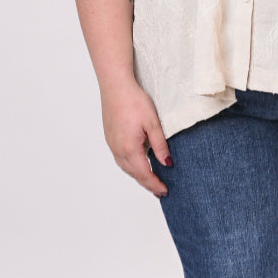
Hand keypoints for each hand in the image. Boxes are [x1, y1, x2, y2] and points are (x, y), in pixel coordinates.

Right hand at [99, 76, 170, 196]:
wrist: (115, 86)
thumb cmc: (134, 101)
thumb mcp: (153, 123)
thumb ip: (160, 145)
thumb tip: (167, 163)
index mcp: (129, 148)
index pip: (144, 174)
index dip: (155, 184)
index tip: (165, 191)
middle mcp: (118, 149)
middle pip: (134, 174)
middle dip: (147, 183)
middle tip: (160, 190)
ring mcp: (112, 144)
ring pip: (126, 167)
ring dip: (138, 175)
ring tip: (150, 180)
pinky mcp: (110, 138)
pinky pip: (121, 158)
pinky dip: (131, 166)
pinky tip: (138, 163)